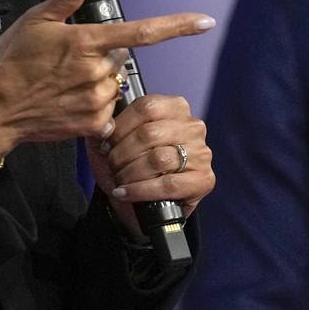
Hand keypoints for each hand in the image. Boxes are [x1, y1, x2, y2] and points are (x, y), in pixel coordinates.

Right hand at [0, 0, 213, 163]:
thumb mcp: (34, 21)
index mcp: (86, 42)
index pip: (142, 32)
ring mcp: (97, 100)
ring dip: (97, 81)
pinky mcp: (94, 125)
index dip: (178, 26)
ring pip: (113, 84)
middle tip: (67, 61)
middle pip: (120, 58)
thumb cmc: (10, 63)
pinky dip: (92, 105)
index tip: (206, 21)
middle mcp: (97, 72)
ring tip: (62, 83)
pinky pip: (107, 110)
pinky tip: (66, 102)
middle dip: (102, 56)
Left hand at [89, 93, 214, 238]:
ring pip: (158, 159)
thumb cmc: (129, 164)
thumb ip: (105, 126)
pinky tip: (126, 193)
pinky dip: (140, 190)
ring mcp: (202, 153)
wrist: (141, 202)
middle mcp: (193, 126)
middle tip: (112, 166)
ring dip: (130, 173)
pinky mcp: (204, 180)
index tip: (105, 144)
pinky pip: (168, 184)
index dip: (120, 127)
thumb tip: (104, 127)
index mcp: (176, 107)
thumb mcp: (113, 140)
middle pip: (150, 133)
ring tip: (119, 180)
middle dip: (123, 153)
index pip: (146, 107)